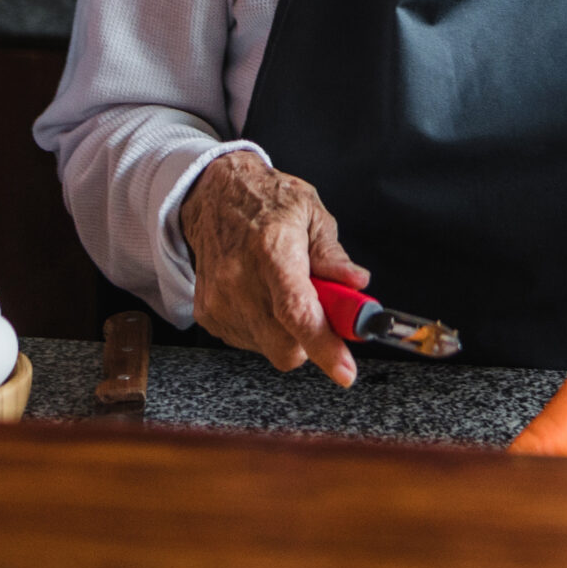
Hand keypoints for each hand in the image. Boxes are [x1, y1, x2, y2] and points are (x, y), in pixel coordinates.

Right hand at [180, 150, 369, 383]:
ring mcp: (220, 301)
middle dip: (314, 340)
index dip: (324, 346)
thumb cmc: (266, 201)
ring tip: (286, 290)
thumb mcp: (311, 213)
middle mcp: (240, 280)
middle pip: (285, 346)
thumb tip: (357, 285)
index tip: (345, 371)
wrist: (214, 196)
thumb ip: (333, 255)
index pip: (297, 311)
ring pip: (271, 348)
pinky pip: (252, 343)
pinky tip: (264, 297)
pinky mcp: (209, 316)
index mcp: (271, 250)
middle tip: (323, 308)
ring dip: (289, 332)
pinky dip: (268, 329)